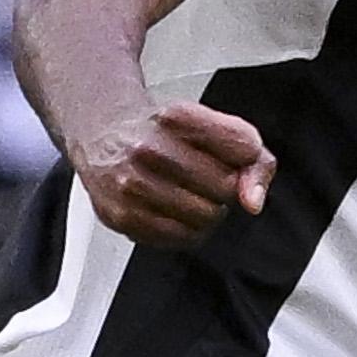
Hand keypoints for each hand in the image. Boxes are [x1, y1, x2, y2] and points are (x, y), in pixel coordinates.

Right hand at [72, 99, 273, 245]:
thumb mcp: (209, 123)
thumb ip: (250, 154)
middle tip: (203, 178)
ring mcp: (131, 184)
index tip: (232, 157)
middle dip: (224, 188)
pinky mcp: (121, 216)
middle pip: (226, 189)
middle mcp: (149, 148)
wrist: (104, 133)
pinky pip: (180, 238)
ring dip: (206, 212)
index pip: (244, 149)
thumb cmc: (162, 131)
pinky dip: (186, 230)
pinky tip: (172, 210)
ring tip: (188, 194)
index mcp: (176, 117)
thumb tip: (253, 201)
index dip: (247, 158)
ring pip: (205, 219)